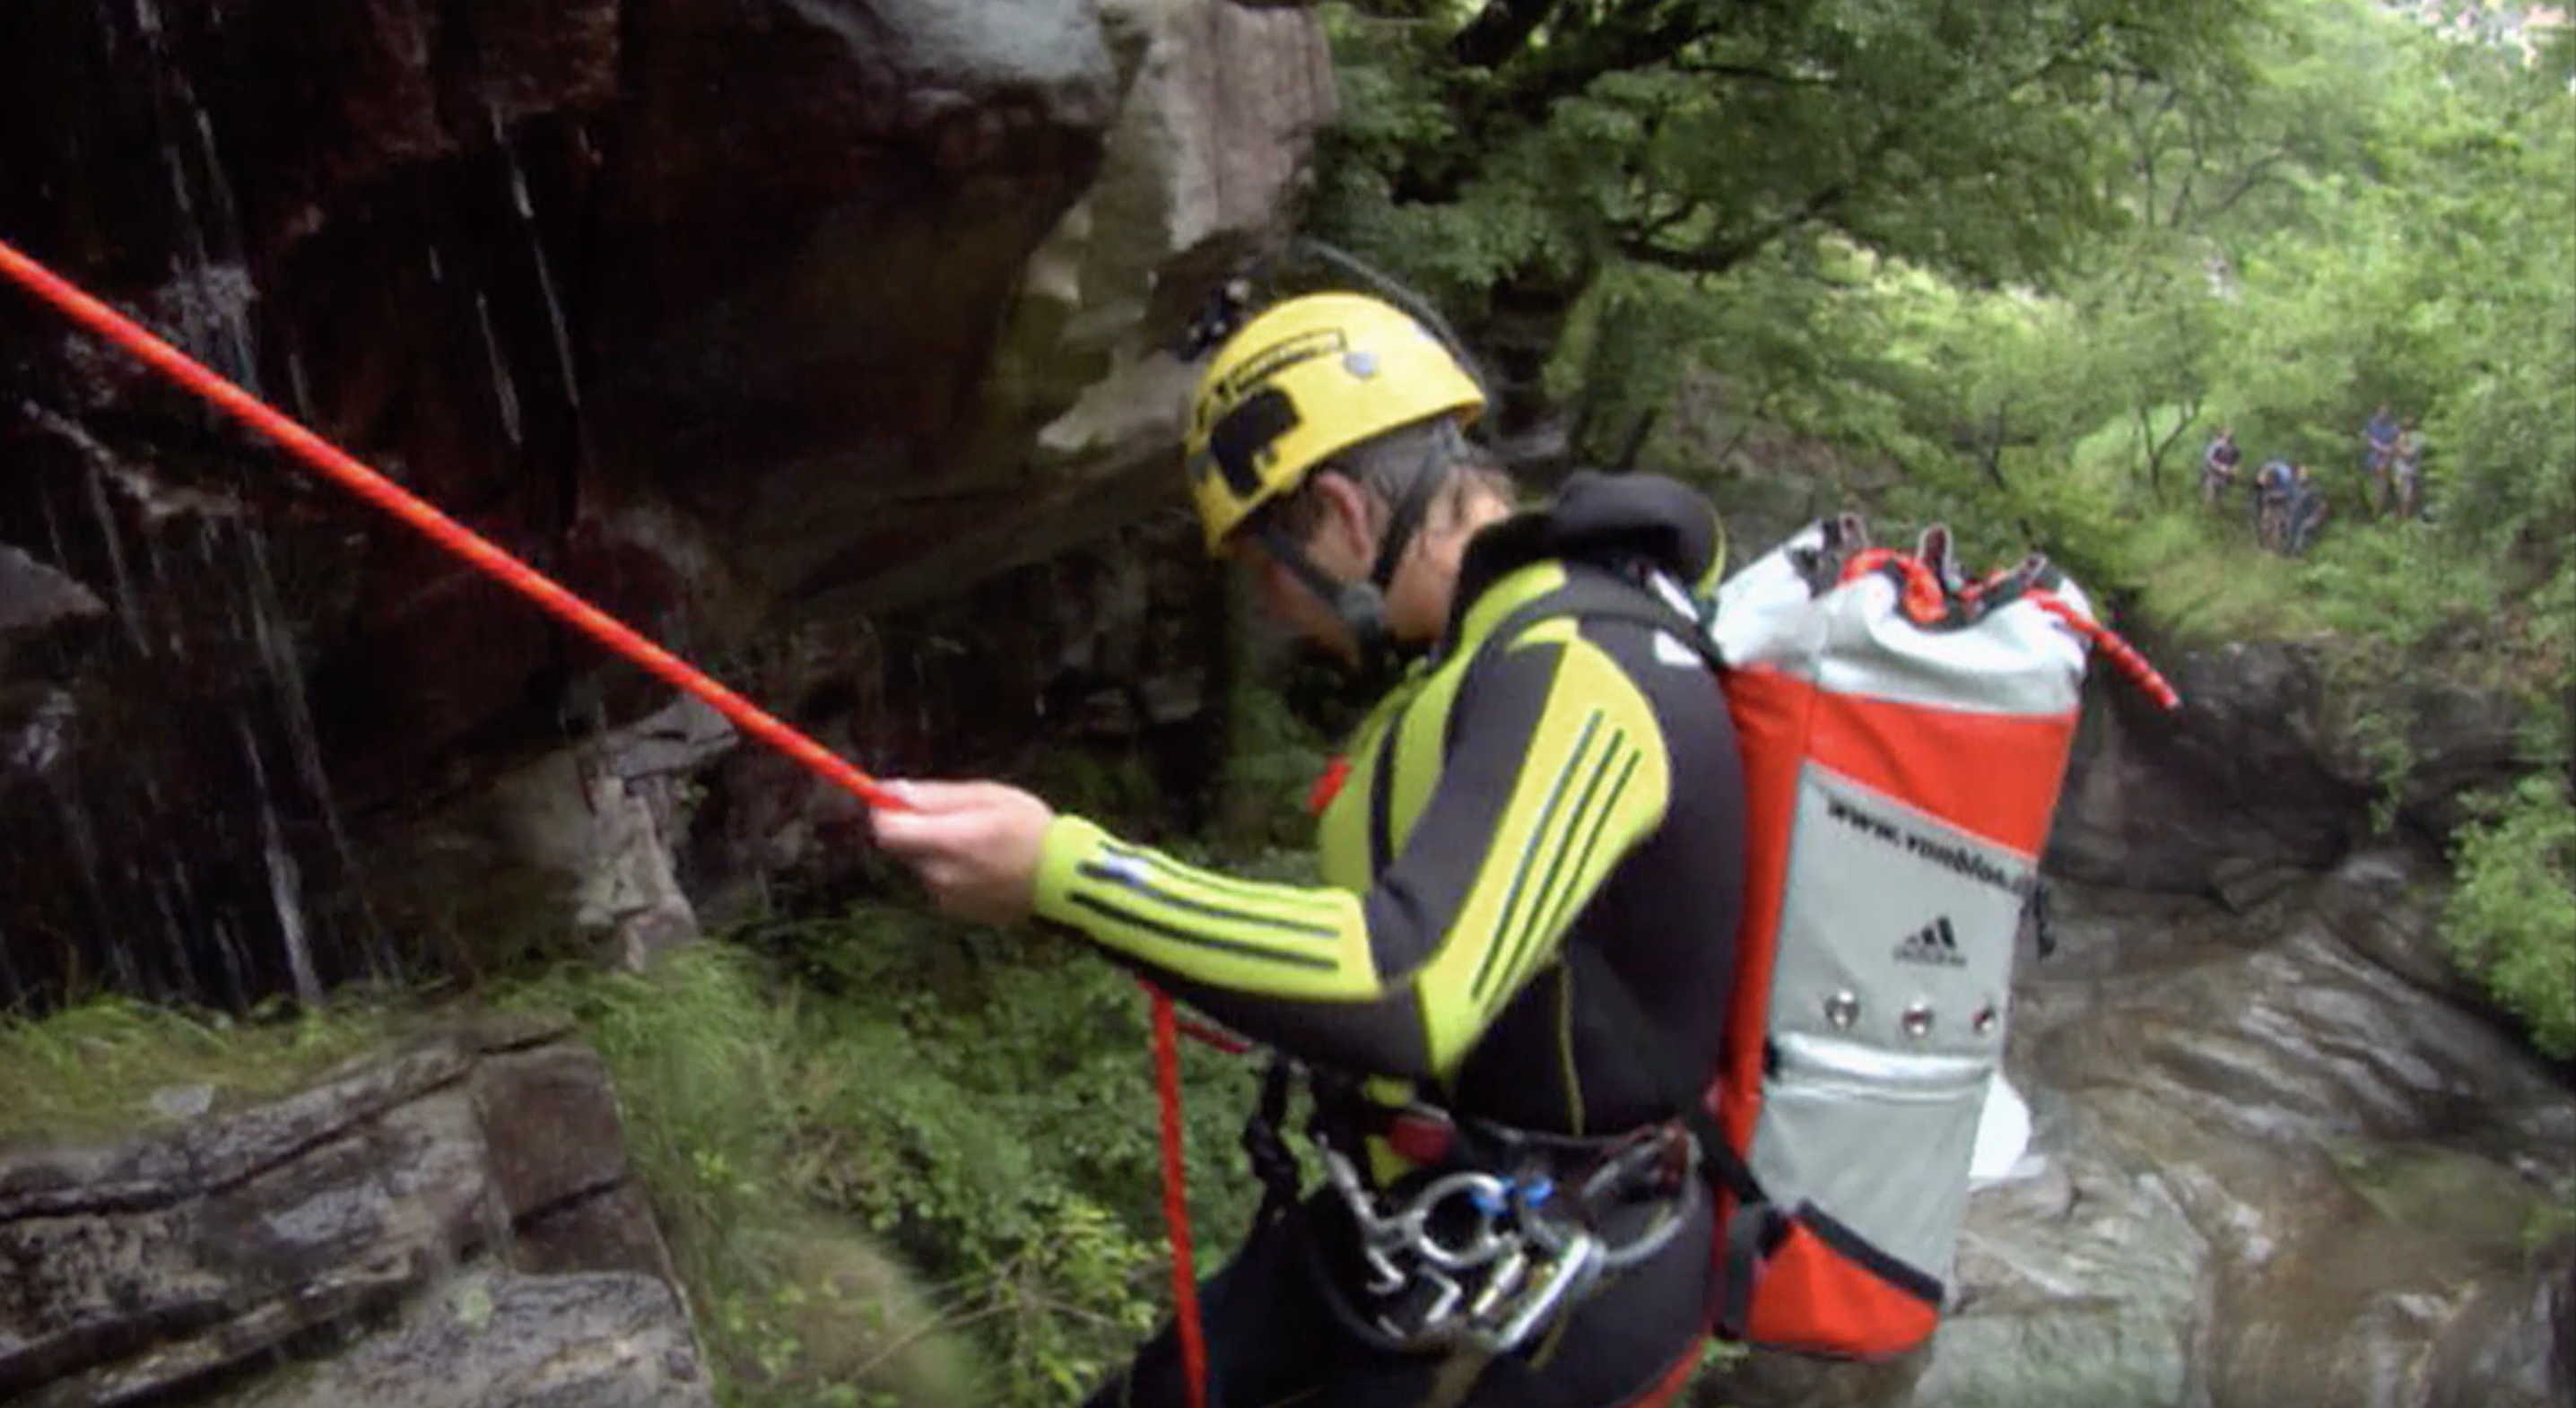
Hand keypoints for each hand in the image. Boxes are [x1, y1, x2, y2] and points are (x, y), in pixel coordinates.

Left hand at [869, 780, 1055, 925]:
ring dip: (937, 850)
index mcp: (947, 841)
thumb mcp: (986, 796)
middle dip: (917, 829)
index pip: (885, 830)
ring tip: (980, 843)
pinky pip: (938, 882)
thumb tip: (887, 791)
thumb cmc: (1029, 827)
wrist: (1062, 880)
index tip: (899, 800)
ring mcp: (946, 896)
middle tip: (957, 819)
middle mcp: (940, 873)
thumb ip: (934, 797)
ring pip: (922, 864)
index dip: (885, 812)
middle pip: (901, 846)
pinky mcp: (954, 911)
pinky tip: (984, 865)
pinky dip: (951, 871)